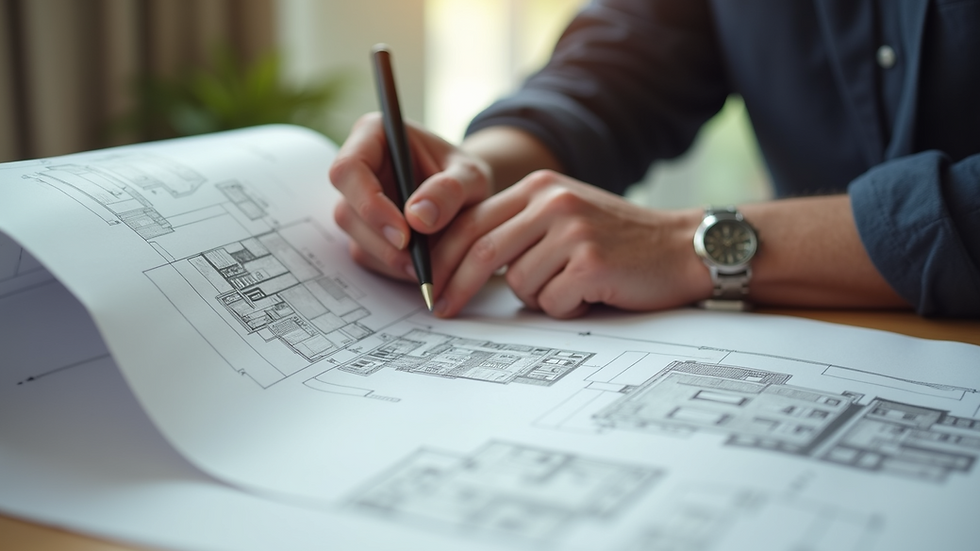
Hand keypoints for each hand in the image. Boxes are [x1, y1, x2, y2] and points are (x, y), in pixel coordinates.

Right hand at [329, 112, 492, 280]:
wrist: (466, 195)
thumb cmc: (464, 176)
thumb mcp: (471, 176)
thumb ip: (450, 189)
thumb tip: (418, 218)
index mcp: (373, 135)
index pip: (349, 169)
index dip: (369, 203)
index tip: (404, 233)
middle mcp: (357, 169)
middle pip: (346, 210)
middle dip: (380, 240)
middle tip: (418, 261)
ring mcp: (356, 202)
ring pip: (355, 238)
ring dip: (389, 258)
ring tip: (427, 265)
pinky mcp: (363, 231)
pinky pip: (367, 256)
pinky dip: (393, 267)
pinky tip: (420, 266)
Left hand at [431, 170, 709, 317]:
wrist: (683, 247)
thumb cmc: (619, 240)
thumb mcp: (564, 215)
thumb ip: (519, 228)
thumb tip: (461, 265)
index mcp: (540, 187)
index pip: (472, 221)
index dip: (443, 258)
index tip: (429, 285)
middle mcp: (552, 201)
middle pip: (481, 251)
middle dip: (456, 286)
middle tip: (442, 309)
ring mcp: (572, 230)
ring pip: (519, 284)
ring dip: (541, 297)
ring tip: (574, 286)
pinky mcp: (591, 262)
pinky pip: (552, 301)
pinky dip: (567, 308)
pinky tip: (592, 294)